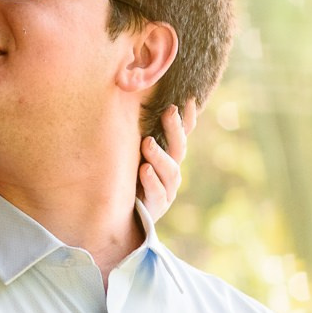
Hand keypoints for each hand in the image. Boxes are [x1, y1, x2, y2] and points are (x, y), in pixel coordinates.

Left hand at [135, 102, 197, 222]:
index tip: (187, 98)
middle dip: (175, 129)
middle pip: (179, 148)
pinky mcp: (157, 206)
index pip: (183, 134)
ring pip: (170, 171)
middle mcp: (172, 170)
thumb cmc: (128, 178)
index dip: (188, 118)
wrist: (123, 215)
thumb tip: (130, 97)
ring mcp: (167, 189)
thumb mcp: (134, 154)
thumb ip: (138, 134)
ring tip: (147, 143)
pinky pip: (157, 193)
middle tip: (169, 112)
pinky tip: (144, 170)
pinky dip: (151, 181)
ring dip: (159, 155)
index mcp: (169, 155)